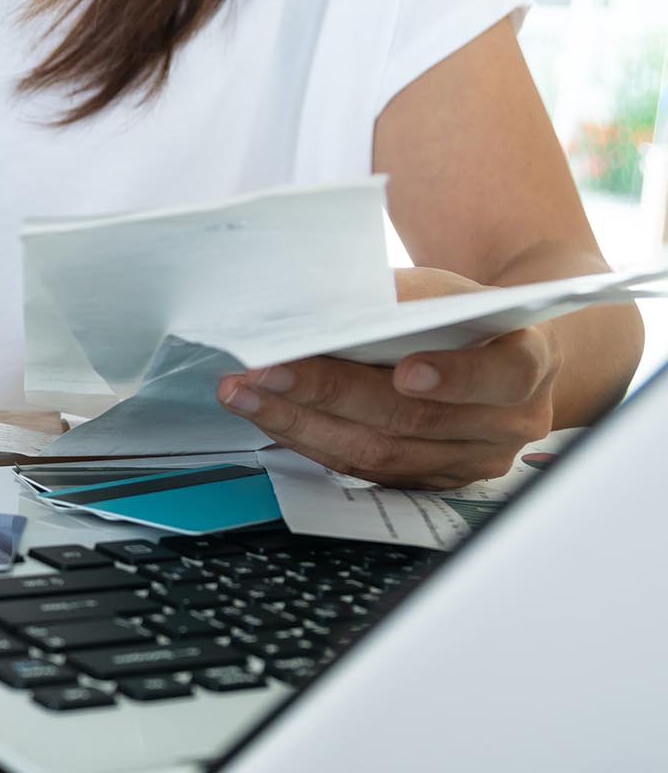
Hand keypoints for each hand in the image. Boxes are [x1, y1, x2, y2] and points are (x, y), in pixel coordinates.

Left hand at [217, 268, 559, 488]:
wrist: (497, 356)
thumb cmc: (465, 317)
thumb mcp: (448, 292)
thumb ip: (405, 300)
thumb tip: (328, 306)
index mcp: (527, 365)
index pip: (501, 376)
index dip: (454, 378)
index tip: (405, 372)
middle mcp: (507, 424)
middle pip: (413, 419)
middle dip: (330, 394)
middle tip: (267, 372)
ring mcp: (469, 461)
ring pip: (380, 453)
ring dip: (301, 423)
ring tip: (245, 395)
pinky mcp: (430, 481)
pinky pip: (364, 470)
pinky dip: (311, 440)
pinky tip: (270, 417)